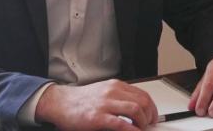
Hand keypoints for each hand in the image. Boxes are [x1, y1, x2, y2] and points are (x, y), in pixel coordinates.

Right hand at [34, 79, 157, 129]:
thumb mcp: (103, 92)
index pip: (142, 94)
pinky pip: (121, 124)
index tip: (153, 116)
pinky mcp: (98, 118)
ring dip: (143, 122)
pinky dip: (132, 130)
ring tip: (141, 129)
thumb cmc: (80, 100)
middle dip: (150, 115)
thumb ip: (118, 97)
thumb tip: (136, 109)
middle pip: (142, 101)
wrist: (60, 103)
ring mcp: (105, 104)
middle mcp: (112, 92)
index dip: (151, 107)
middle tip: (149, 124)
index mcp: (115, 86)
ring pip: (135, 110)